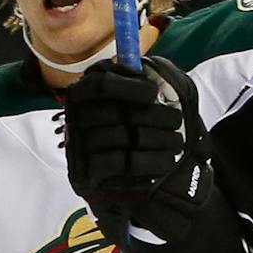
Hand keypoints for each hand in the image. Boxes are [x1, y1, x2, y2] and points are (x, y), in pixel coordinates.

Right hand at [62, 56, 215, 243]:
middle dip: (151, 116)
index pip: (99, 84)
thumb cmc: (143, 134)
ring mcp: (76, 149)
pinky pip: (117, 164)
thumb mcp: (149, 101)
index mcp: (85, 94)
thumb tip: (147, 66)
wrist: (137, 185)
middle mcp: (74, 120)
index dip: (126, 86)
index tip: (153, 93)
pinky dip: (146, 162)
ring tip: (177, 143)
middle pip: (111, 112)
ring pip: (118, 137)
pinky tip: (165, 162)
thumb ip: (150, 78)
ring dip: (155, 140)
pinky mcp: (84, 175)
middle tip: (177, 122)